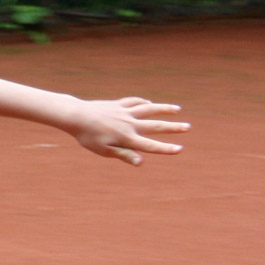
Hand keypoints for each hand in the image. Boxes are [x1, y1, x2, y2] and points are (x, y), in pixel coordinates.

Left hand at [65, 97, 187, 164]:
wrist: (76, 116)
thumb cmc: (88, 137)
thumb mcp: (104, 150)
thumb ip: (124, 155)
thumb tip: (141, 162)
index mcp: (127, 137)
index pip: (150, 145)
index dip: (165, 148)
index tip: (179, 149)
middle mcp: (130, 123)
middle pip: (155, 125)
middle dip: (173, 127)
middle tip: (187, 127)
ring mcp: (125, 112)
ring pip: (149, 109)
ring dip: (164, 109)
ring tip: (177, 109)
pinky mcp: (118, 104)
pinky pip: (134, 102)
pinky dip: (143, 102)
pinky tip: (149, 103)